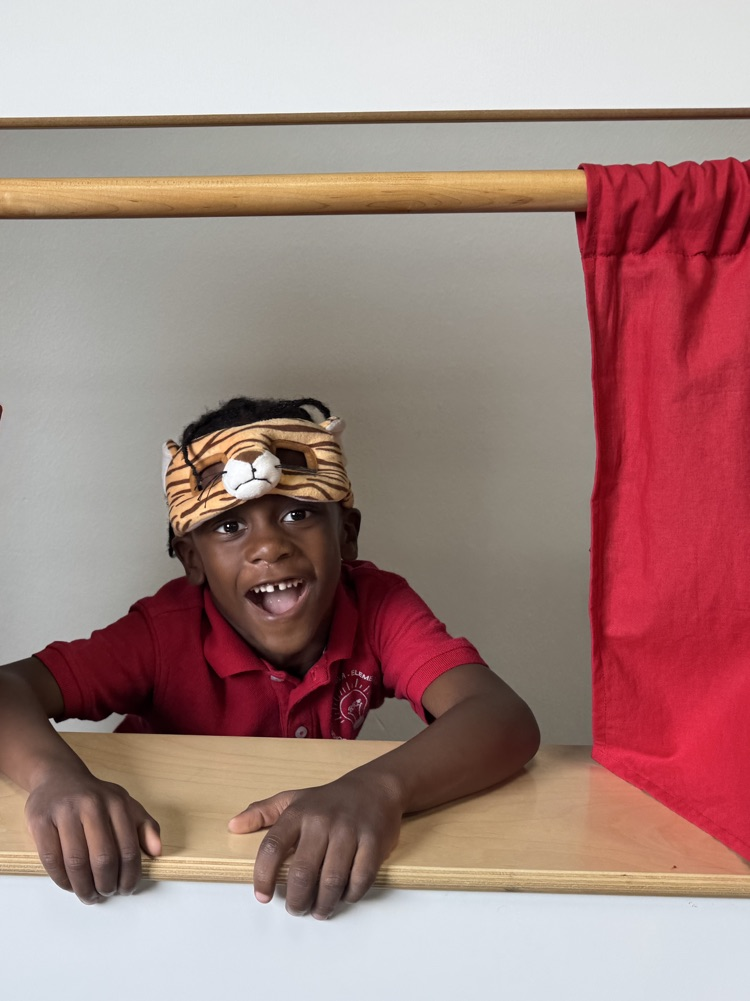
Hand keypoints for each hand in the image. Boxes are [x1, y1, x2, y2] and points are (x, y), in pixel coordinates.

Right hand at [25, 769, 160, 903]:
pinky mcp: (40, 821)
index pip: (128, 848)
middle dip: (106, 884)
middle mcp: (92, 805)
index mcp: (116, 803)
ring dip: (84, 887)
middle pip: (103, 858)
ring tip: (88, 895)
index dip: (129, 875)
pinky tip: (69, 884)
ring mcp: (64, 812)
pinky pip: (51, 860)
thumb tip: (156, 852)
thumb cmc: (95, 797)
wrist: (58, 776)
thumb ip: (145, 826)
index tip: (126, 889)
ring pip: (76, 862)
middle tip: (105, 894)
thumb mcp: (125, 803)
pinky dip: (62, 879)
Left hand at [228, 773, 402, 918]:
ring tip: (319, 911)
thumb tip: (233, 826)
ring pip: (331, 880)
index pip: (272, 847)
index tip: (262, 896)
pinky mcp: (373, 842)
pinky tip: (344, 897)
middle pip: (302, 872)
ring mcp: (349, 831)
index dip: (263, 876)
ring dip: (323, 904)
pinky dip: (351, 894)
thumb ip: (262, 812)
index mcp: (298, 813)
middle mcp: (322, 821)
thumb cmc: (330, 799)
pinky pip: (360, 878)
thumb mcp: (293, 798)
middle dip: (297, 900)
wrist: (376, 787)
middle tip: (296, 909)